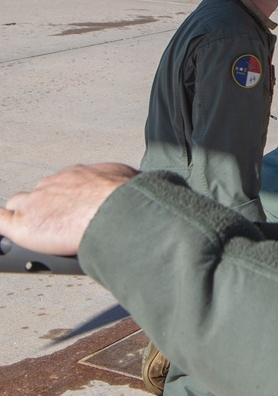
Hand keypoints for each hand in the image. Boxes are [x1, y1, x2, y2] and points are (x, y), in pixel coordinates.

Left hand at [0, 163, 136, 255]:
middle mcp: (53, 184)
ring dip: (26, 217)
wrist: (117, 210)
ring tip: (39, 234)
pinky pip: (0, 220)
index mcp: (77, 174)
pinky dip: (1, 223)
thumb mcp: (129, 179)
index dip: (66, 200)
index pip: (63, 185)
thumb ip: (121, 184)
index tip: (75, 210)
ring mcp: (35, 202)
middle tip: (60, 225)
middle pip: (39, 195)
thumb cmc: (127, 197)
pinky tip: (5, 232)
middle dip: (45, 208)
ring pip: (19, 206)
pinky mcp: (22, 224)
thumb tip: (133, 188)